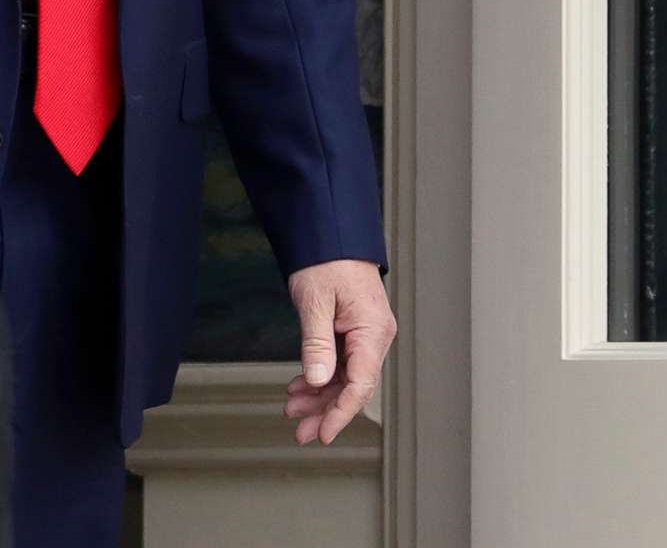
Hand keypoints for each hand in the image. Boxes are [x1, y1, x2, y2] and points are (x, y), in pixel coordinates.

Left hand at [283, 258, 394, 444]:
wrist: (330, 232)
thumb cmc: (326, 260)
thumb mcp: (315, 302)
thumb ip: (317, 344)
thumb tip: (317, 381)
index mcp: (372, 331)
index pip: (360, 384)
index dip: (341, 413)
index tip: (323, 434)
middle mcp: (375, 336)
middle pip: (353, 386)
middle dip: (325, 411)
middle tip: (299, 431)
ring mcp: (366, 334)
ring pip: (345, 378)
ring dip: (319, 396)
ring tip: (292, 410)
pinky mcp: (354, 330)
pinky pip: (340, 362)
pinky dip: (319, 376)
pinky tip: (299, 387)